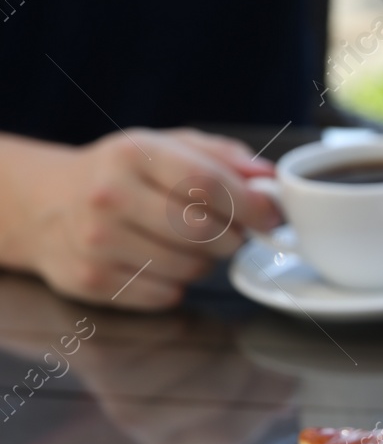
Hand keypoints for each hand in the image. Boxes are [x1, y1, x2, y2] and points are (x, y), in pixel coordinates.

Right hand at [0, 128, 278, 309]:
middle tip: (232, 234)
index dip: (251, 205)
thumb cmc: (126, 175)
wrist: (50, 204)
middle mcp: (109, 195)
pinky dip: (177, 284)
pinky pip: (166, 295)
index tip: (270, 217)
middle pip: (201, 231)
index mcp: (134, 153)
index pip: (207, 183)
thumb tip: (268, 177)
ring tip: (191, 246)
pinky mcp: (92, 279)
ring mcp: (96, 240)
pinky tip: (160, 263)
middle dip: (232, 238)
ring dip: (206, 263)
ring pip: (189, 268)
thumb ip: (224, 158)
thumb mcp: (169, 148)